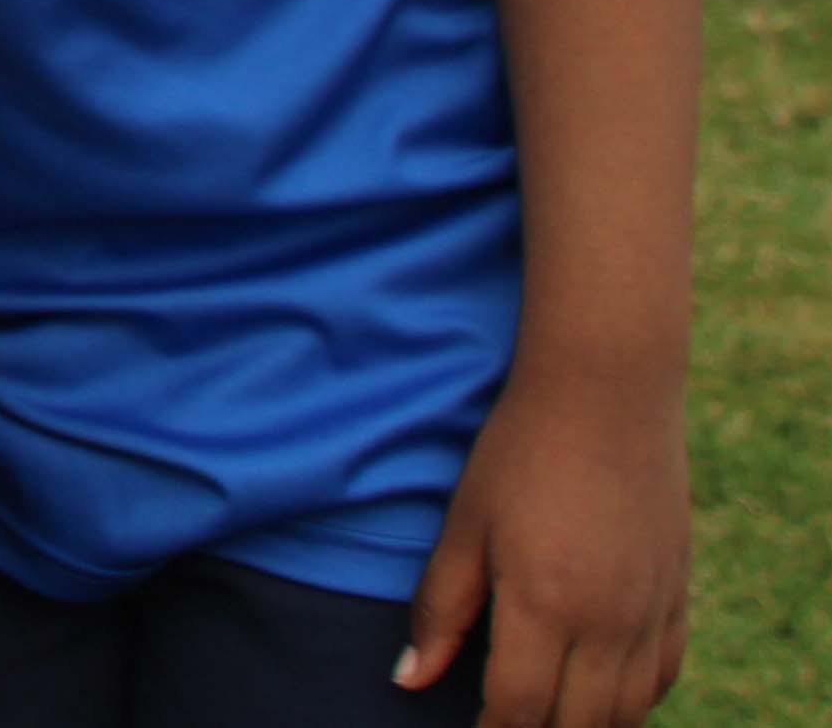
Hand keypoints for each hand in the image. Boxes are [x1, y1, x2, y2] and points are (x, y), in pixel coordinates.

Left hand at [403, 356, 687, 723]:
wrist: (607, 393)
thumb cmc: (520, 452)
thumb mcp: (465, 526)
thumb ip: (438, 609)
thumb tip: (409, 680)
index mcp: (545, 606)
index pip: (518, 710)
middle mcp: (608, 623)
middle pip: (578, 724)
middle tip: (502, 722)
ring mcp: (652, 613)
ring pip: (629, 713)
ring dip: (587, 725)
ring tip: (546, 716)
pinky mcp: (678, 596)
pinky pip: (664, 677)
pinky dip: (634, 700)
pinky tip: (601, 692)